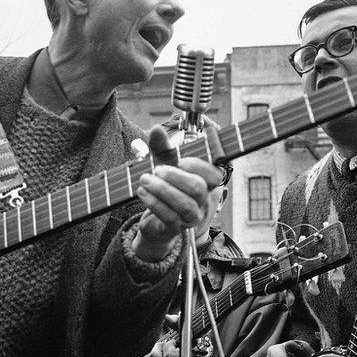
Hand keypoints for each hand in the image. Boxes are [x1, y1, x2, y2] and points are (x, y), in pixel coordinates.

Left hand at [133, 126, 221, 260]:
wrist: (155, 219)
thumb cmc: (164, 186)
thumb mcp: (161, 162)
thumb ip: (161, 146)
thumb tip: (156, 129)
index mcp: (206, 182)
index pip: (214, 174)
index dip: (199, 166)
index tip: (180, 160)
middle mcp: (203, 200)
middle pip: (198, 188)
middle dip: (176, 177)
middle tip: (156, 170)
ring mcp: (192, 216)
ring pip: (185, 205)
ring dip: (162, 190)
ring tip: (144, 179)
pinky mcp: (178, 228)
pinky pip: (170, 217)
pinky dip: (154, 203)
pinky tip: (142, 192)